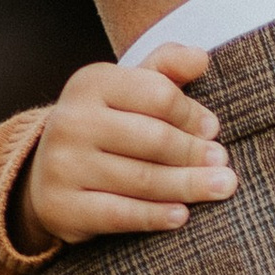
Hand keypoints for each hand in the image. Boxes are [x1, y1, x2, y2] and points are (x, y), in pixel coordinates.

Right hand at [18, 47, 233, 246]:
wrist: (49, 175)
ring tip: (220, 188)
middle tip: (225, 167)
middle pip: (155, 139)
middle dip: (196, 154)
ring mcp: (62, 165)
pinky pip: (121, 214)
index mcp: (91, 82)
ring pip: (143, 180)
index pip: (158, 95)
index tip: (213, 130)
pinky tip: (182, 216)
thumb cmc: (107, 126)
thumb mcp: (129, 90)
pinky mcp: (61, 206)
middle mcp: (71, 120)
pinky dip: (156, 216)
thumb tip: (202, 58)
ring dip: (188, 186)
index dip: (192, 115)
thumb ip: (166, 69)